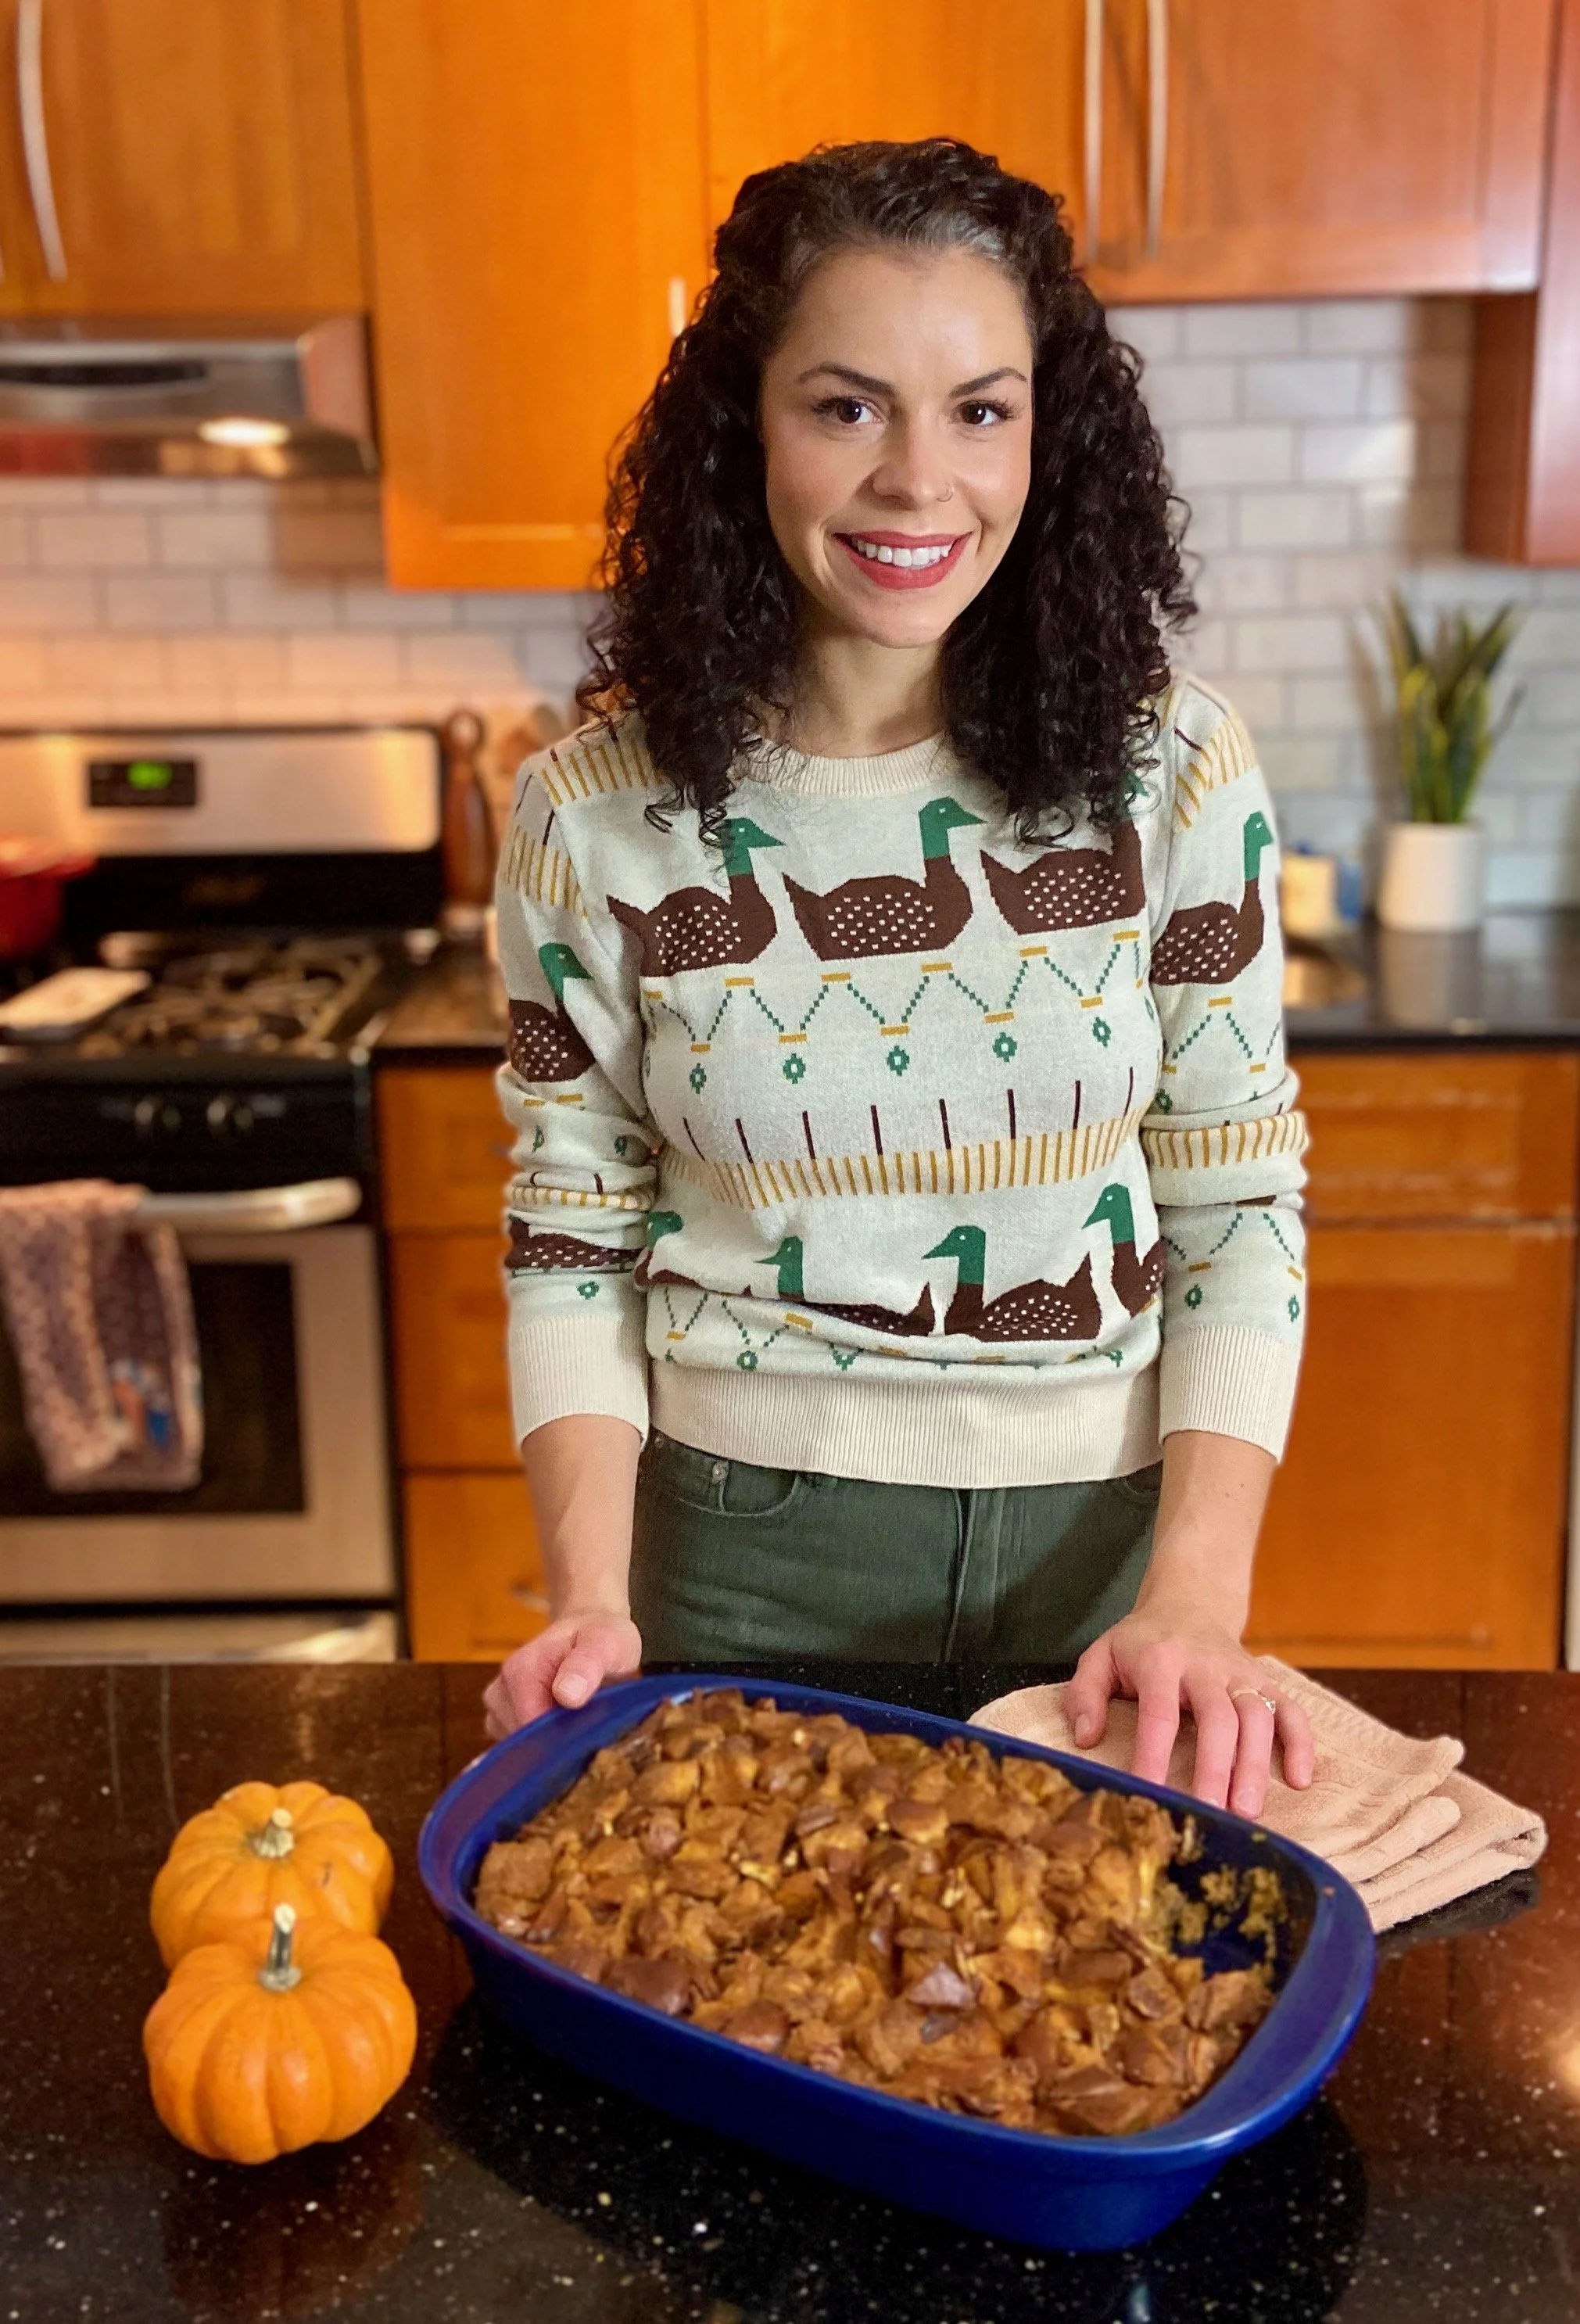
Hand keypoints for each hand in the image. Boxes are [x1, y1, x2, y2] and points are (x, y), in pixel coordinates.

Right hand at [482, 1611, 641, 1740]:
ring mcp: (498, 1706)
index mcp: (520, 1670)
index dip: (561, 1738)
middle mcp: (500, 1690)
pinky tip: (564, 1722)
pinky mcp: (502, 1719)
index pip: (531, 1726)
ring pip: (522, 1746)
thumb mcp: (606, 1642)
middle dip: (557, 1740)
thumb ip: (587, 1665)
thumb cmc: (599, 1636)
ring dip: (551, 1741)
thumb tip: (566, 1694)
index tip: (588, 1733)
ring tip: (578, 1716)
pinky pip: (520, 1746)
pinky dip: (543, 1742)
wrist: (587, 1632)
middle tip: (589, 1721)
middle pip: (525, 1741)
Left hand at [1065, 1597, 1314, 1819]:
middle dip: (1216, 1768)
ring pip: (1258, 1717)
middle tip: (1214, 1813)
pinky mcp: (1266, 1682)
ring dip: (1256, 1765)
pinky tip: (1300, 1780)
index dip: (1154, 1753)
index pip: (1158, 1711)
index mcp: (1160, 1660)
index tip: (1150, 1792)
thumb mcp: (1101, 1656)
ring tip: (1248, 1811)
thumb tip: (1086, 1738)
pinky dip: (1301, 1744)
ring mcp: (1241, 1674)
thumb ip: (1084, 1694)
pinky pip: (1292, 1710)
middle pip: (1219, 1717)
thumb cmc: (1140, 1644)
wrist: (1189, 1602)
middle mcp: (1206, 1666)